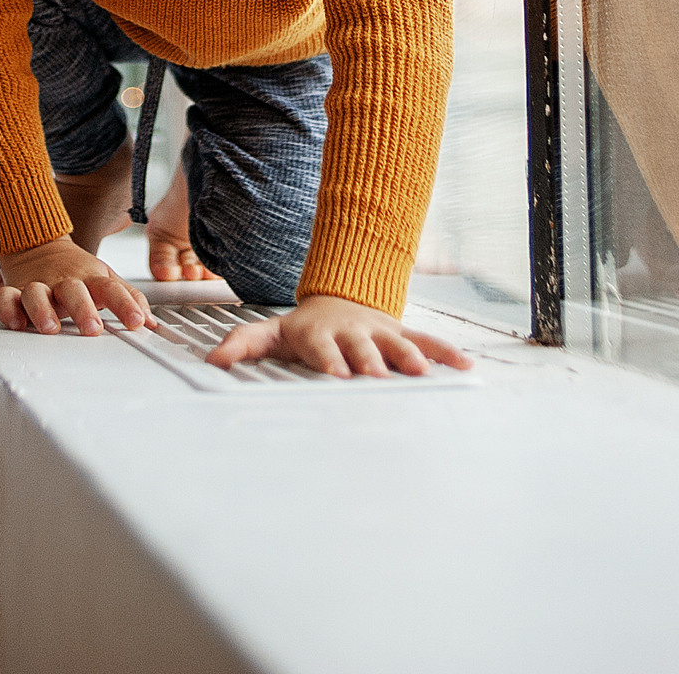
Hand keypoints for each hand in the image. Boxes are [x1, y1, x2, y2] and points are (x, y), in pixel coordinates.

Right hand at [0, 236, 152, 336]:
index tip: (138, 322)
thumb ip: (128, 299)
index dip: (126, 305)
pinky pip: (6, 298)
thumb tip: (151, 323)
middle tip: (93, 328)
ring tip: (50, 328)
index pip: (112, 289)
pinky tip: (16, 323)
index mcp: (90, 278)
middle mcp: (64, 281)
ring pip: (37, 294)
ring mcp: (39, 285)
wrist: (37, 242)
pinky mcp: (15, 290)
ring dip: (43, 311)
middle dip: (83, 310)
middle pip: (73, 291)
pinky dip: (8, 309)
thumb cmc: (76, 269)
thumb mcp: (105, 278)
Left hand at [205, 293, 472, 377]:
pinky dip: (446, 352)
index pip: (323, 348)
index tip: (337, 374)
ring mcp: (379, 333)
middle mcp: (352, 333)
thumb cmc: (302, 329)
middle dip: (370, 363)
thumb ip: (243, 345)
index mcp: (319, 334)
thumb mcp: (269, 334)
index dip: (330, 359)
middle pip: (362, 348)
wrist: (339, 300)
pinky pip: (427, 342)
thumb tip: (213, 361)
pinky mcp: (402, 336)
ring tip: (423, 372)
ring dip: (410, 357)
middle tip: (378, 378)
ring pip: (397, 344)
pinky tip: (465, 367)